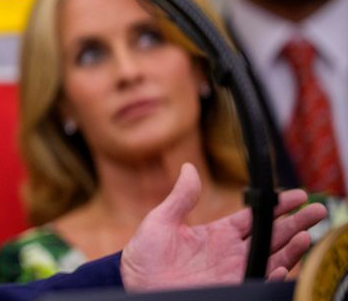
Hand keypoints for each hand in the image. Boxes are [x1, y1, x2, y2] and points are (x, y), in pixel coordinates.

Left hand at [122, 163, 328, 289]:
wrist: (137, 286)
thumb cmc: (144, 257)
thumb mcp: (160, 222)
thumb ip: (180, 198)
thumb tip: (189, 168)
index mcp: (218, 234)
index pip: (255, 218)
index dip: (276, 207)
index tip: (297, 195)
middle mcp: (231, 253)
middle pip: (272, 235)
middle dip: (297, 223)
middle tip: (318, 210)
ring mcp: (233, 272)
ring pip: (273, 258)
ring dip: (292, 248)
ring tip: (307, 234)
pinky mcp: (231, 288)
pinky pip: (259, 282)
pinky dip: (273, 275)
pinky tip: (283, 265)